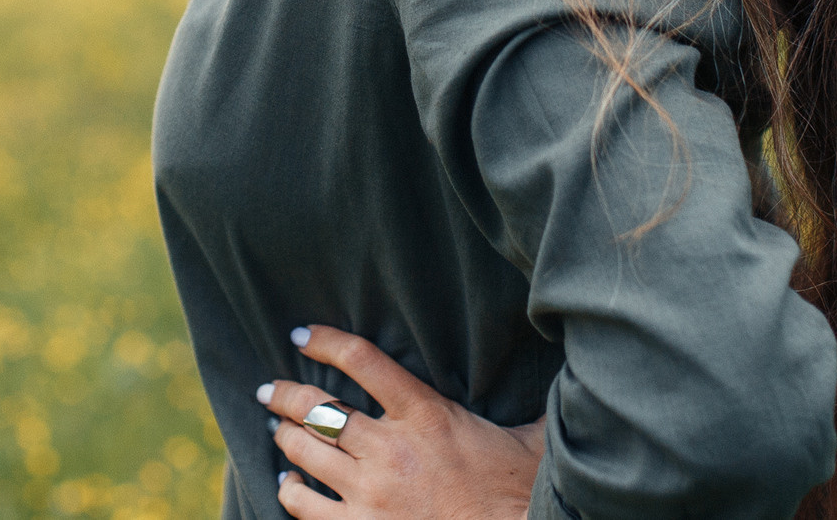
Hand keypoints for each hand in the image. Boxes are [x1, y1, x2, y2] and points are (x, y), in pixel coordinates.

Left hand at [260, 324, 545, 518]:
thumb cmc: (521, 492)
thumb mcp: (531, 438)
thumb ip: (532, 403)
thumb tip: (567, 367)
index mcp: (426, 414)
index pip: (363, 361)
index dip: (325, 341)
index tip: (300, 334)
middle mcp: (390, 447)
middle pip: (317, 409)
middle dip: (284, 395)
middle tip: (268, 389)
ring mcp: (371, 491)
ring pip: (305, 452)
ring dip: (284, 438)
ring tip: (275, 430)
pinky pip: (307, 506)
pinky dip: (291, 491)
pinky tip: (288, 484)